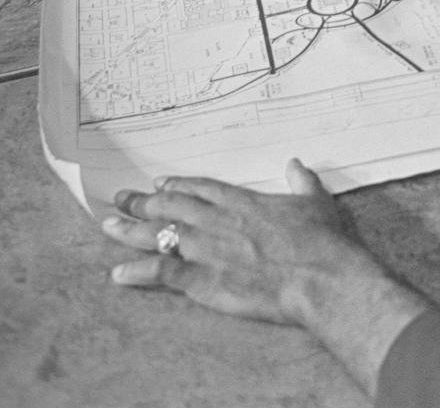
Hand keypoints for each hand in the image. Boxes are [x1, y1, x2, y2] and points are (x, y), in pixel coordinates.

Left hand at [101, 159, 425, 394]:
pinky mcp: (204, 281)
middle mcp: (219, 220)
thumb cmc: (324, 242)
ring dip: (131, 230)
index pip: (202, 188)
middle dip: (143, 202)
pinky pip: (162, 273)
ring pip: (160, 234)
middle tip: (122, 198)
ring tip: (108, 226)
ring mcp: (208, 250)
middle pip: (172, 206)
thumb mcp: (317, 202)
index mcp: (244, 201)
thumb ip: (302, 182)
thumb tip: (296, 164)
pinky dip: (138, 272)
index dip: (178, 185)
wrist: (322, 278)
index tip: (160, 183)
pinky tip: (118, 273)